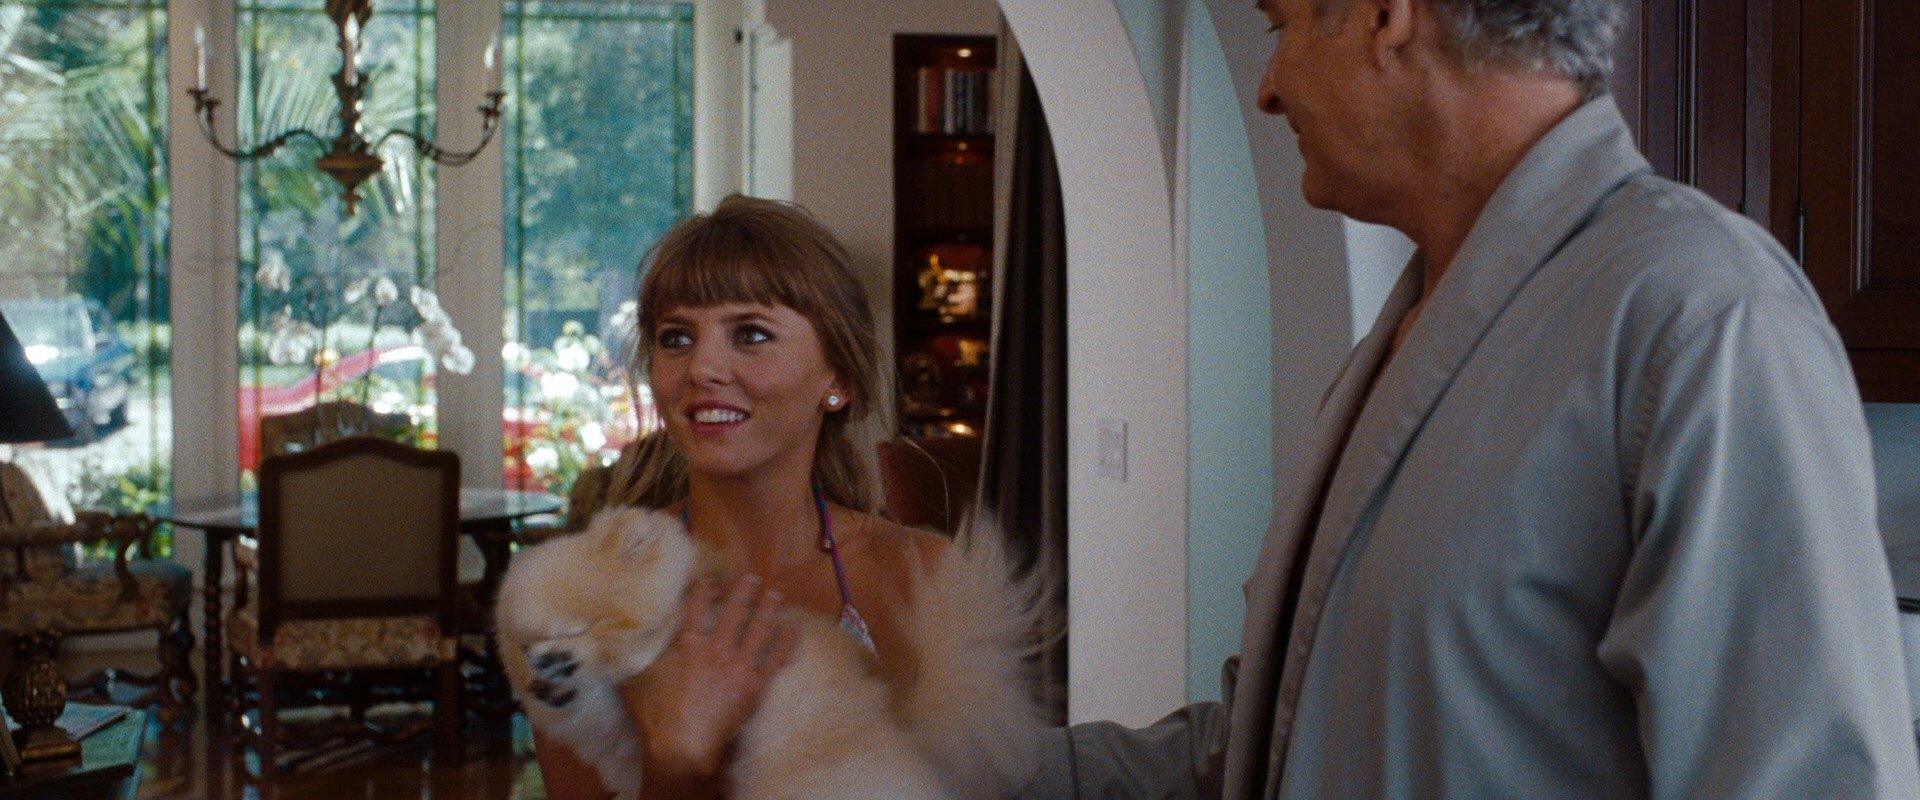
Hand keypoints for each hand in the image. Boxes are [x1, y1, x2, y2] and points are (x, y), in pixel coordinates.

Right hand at [619, 574, 793, 795]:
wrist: (684, 746)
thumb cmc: (657, 716)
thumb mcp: (633, 683)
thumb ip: (624, 662)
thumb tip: (602, 647)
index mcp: (688, 644)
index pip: (696, 607)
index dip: (704, 589)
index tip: (710, 578)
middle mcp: (716, 648)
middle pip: (734, 611)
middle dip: (744, 591)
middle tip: (752, 578)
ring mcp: (739, 666)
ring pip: (759, 630)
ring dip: (768, 610)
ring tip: (775, 595)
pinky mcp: (755, 686)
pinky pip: (776, 659)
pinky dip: (787, 643)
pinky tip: (794, 630)